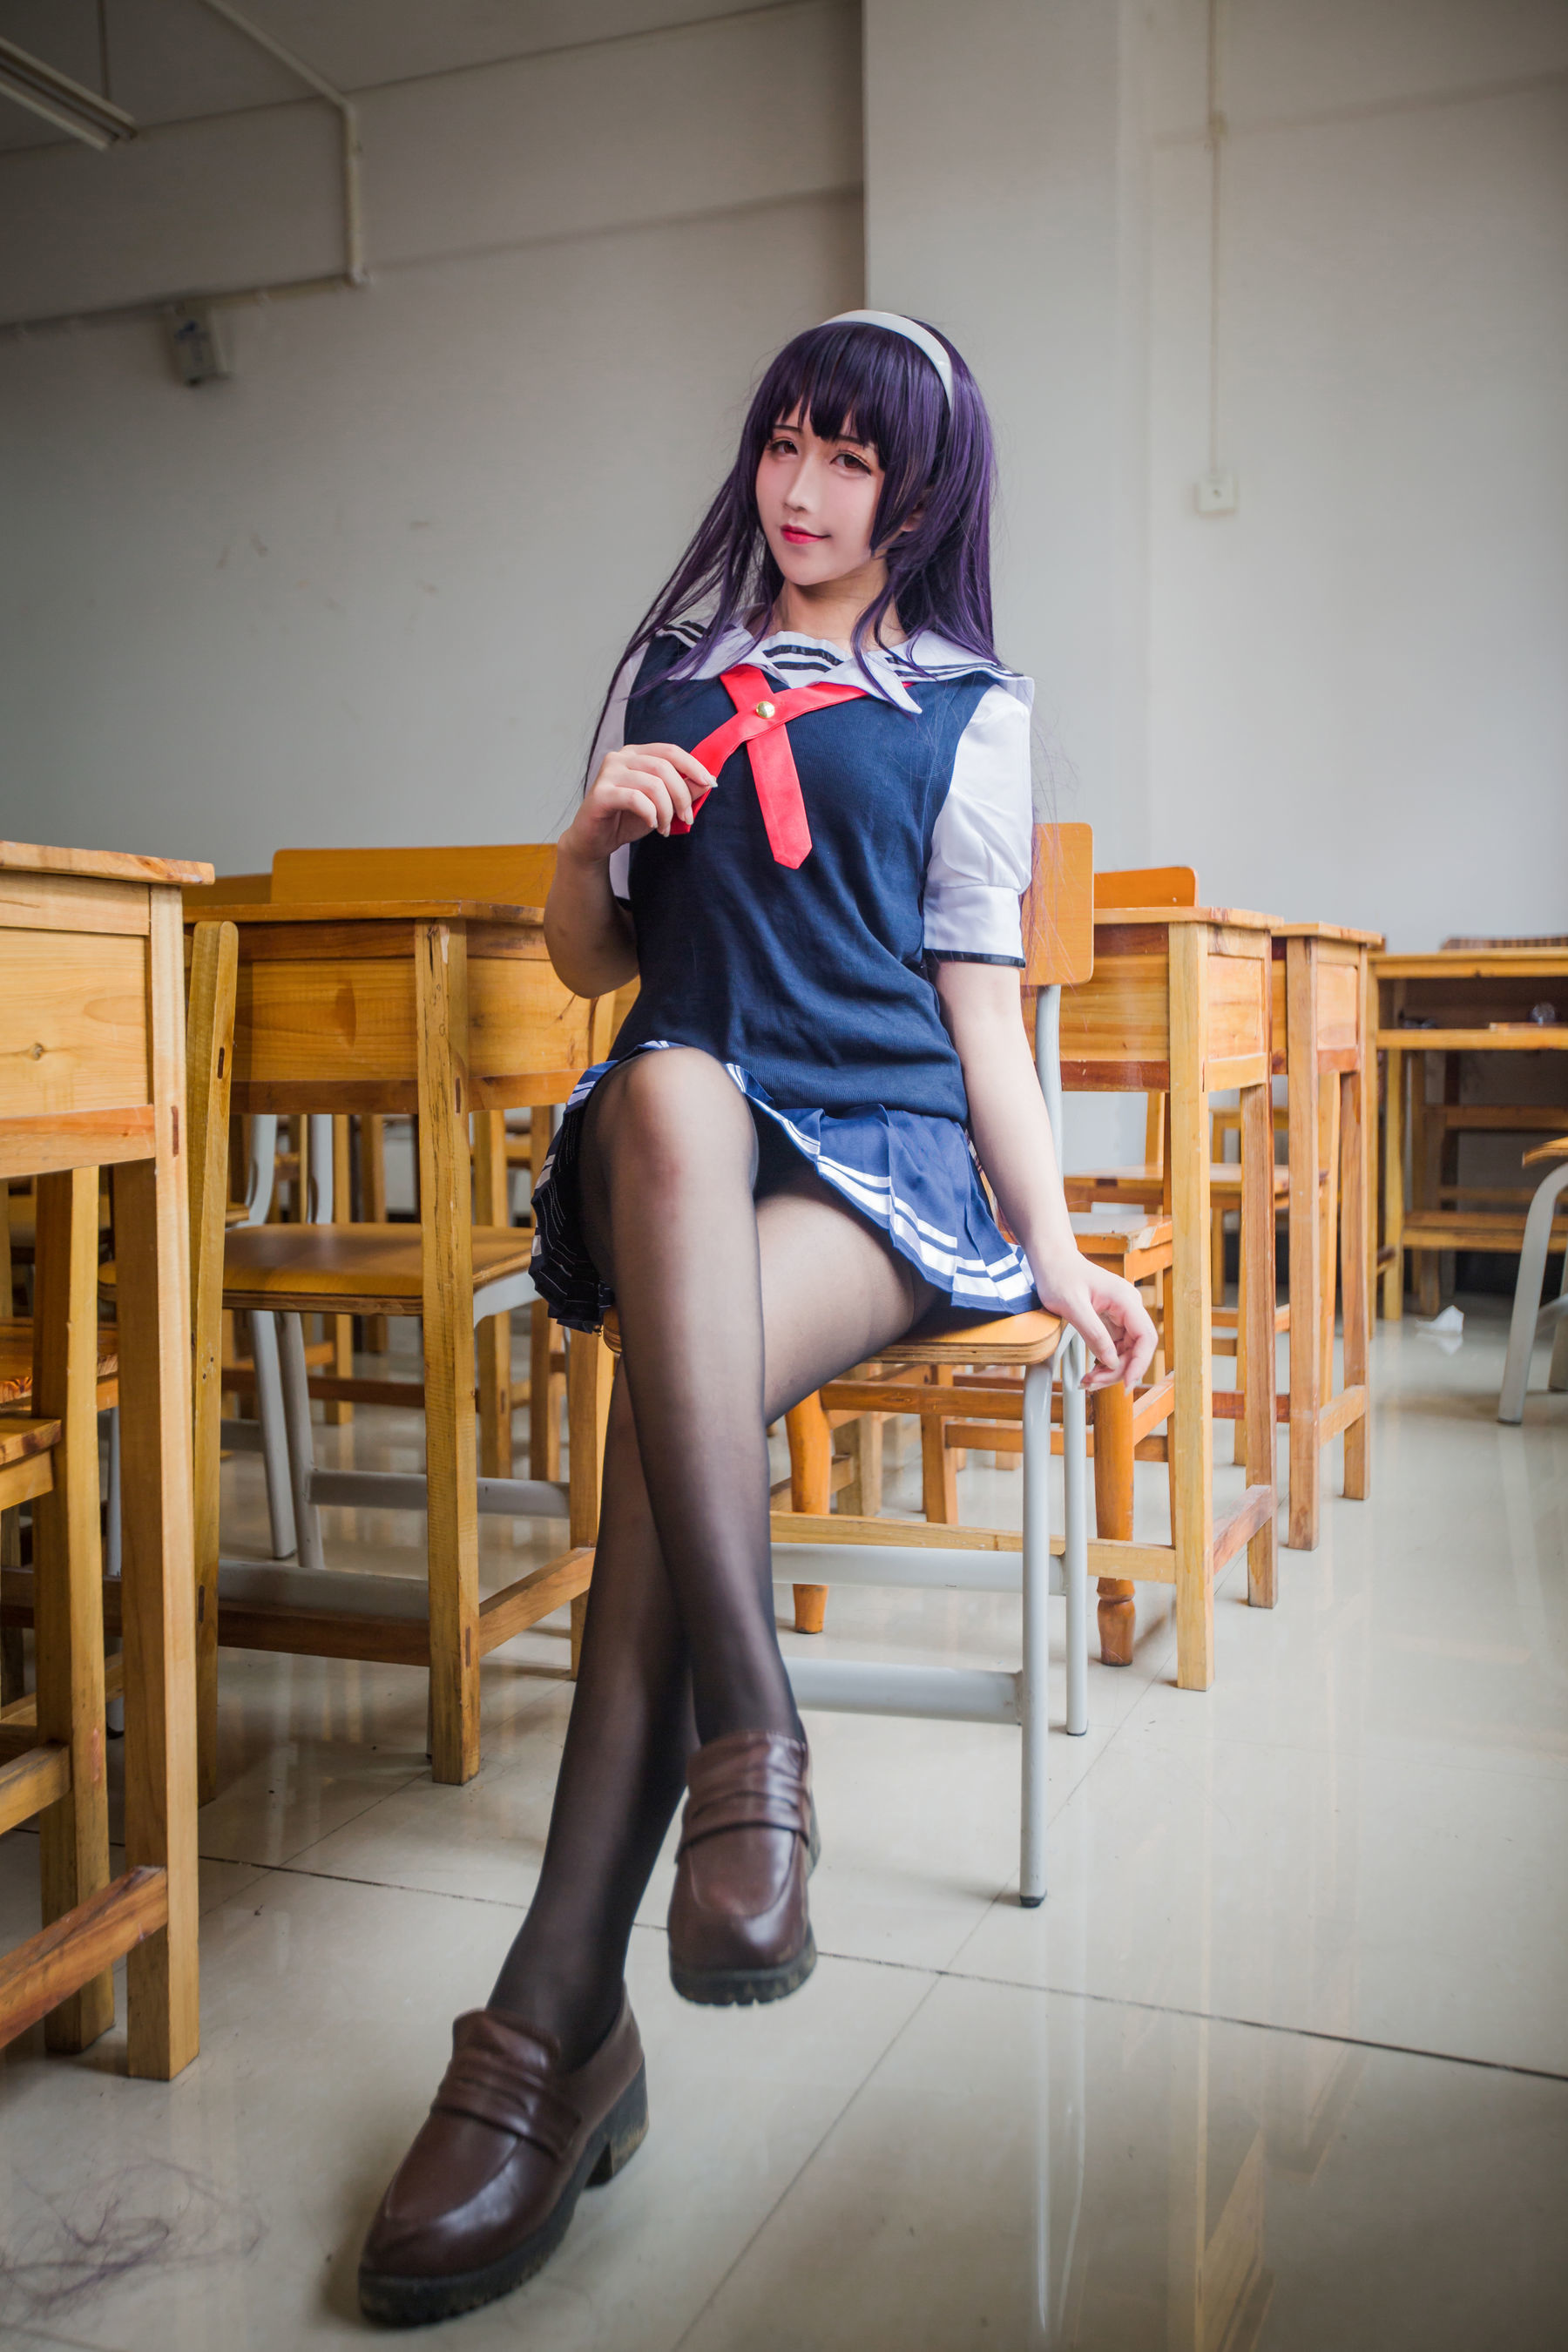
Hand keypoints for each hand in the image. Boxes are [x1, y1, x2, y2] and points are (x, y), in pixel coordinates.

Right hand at [560, 741, 716, 864]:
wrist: (595, 840)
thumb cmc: (627, 819)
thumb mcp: (662, 804)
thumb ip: (682, 791)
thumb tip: (708, 781)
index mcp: (636, 754)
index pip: (670, 751)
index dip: (693, 765)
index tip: (710, 784)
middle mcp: (620, 757)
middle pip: (664, 767)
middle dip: (682, 795)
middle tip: (687, 818)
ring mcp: (608, 773)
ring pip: (652, 784)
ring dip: (666, 810)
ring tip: (665, 828)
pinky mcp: (600, 793)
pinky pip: (636, 799)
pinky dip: (650, 814)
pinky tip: (651, 825)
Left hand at [1029, 1247, 1157, 1392]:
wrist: (1051, 1259)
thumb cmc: (1059, 1274)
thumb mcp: (1072, 1306)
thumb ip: (1093, 1334)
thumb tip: (1111, 1361)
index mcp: (1125, 1299)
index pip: (1145, 1337)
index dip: (1139, 1364)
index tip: (1127, 1384)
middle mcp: (1128, 1306)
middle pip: (1136, 1348)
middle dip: (1118, 1370)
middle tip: (1093, 1383)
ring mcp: (1120, 1313)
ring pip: (1126, 1350)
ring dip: (1110, 1369)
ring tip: (1088, 1379)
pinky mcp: (1111, 1319)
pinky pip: (1115, 1345)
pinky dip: (1104, 1360)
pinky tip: (1091, 1369)